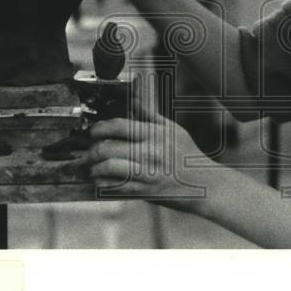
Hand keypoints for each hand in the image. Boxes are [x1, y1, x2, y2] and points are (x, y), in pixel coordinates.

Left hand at [85, 80, 214, 206]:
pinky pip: (115, 187)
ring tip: (93, 167)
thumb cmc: (188, 155)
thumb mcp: (173, 130)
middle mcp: (149, 152)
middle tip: (87, 151)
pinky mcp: (144, 191)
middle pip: (108, 147)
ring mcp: (146, 173)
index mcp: (155, 134)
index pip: (119, 126)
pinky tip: (103, 180)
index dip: (99, 128)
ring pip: (108, 168)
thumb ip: (150, 115)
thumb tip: (133, 99)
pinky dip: (104, 183)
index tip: (92, 131)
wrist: (204, 184)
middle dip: (92, 150)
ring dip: (95, 168)